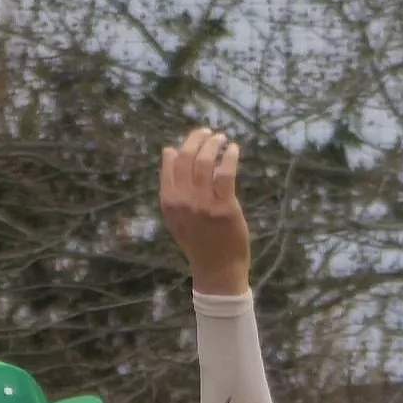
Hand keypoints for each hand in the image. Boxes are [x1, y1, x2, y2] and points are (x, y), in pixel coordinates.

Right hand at [160, 128, 248, 296]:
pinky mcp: (225, 208)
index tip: (194, 138)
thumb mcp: (176, 216)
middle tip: (208, 132)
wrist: (217, 270)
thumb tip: (169, 150)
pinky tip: (234, 150)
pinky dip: (230, 156)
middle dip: (197, 138)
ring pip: (205, 162)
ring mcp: (204, 204)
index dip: (182, 146)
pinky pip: (225, 173)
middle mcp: (183, 201)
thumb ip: (171, 186)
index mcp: (169, 201)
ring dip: (214, 144)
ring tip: (221, 139)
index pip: (171, 163)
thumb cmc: (199, 242)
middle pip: (187, 157)